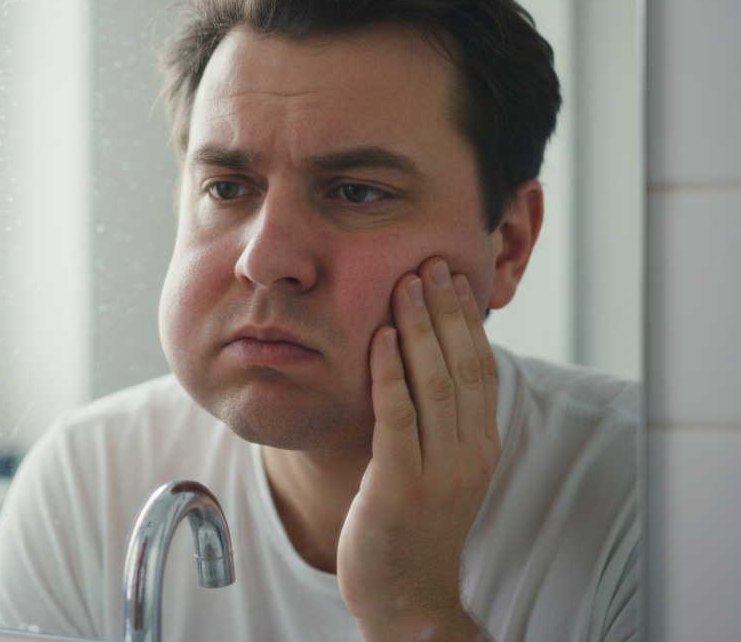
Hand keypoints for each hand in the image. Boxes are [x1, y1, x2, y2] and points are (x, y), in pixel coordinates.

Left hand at [337, 257, 498, 641]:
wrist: (405, 598)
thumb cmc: (411, 528)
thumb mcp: (437, 468)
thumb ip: (437, 422)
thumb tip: (424, 364)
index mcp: (481, 446)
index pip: (481, 368)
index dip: (467, 320)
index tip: (452, 276)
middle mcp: (468, 454)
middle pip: (463, 366)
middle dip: (445, 311)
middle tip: (429, 262)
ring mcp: (438, 471)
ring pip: (435, 384)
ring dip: (419, 329)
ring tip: (406, 284)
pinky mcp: (400, 486)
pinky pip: (397, 418)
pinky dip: (390, 373)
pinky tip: (379, 337)